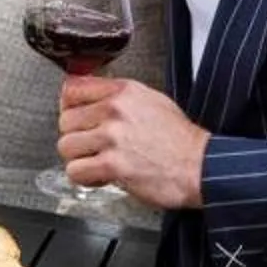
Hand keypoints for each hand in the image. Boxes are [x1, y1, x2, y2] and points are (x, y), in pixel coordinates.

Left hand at [57, 76, 208, 210]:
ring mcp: (112, 137)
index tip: (75, 117)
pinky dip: (85, 178)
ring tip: (97, 163)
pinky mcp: (113, 164)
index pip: (72, 89)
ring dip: (79, 159)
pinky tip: (101, 177)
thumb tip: (88, 96)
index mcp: (122, 91)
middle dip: (76, 137)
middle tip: (92, 147)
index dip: (68, 106)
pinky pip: (76, 170)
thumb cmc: (180, 139)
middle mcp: (114, 110)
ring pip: (66, 146)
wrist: (201, 166)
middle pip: (65, 121)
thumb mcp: (151, 101)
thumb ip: (118, 96)